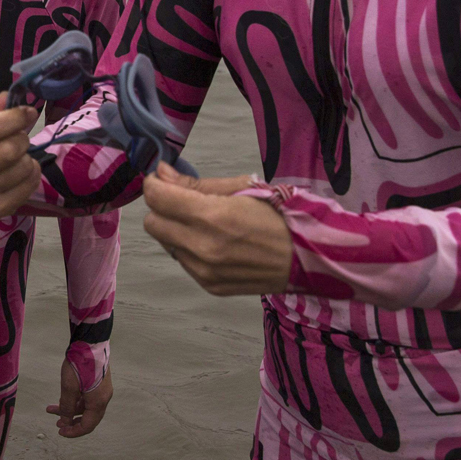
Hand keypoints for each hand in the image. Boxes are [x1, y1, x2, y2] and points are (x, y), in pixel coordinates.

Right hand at [0, 94, 42, 218]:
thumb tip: (14, 98)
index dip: (14, 119)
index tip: (29, 112)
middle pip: (8, 150)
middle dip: (22, 140)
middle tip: (20, 139)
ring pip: (21, 168)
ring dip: (28, 158)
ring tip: (19, 157)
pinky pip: (28, 187)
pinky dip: (33, 175)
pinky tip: (24, 172)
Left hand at [46, 360, 112, 437]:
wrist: (90, 341)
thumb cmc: (80, 363)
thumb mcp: (69, 387)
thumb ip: (67, 406)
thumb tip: (64, 421)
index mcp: (98, 402)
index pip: (88, 425)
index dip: (74, 432)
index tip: (60, 431)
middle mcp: (103, 398)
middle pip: (88, 418)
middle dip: (71, 422)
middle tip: (57, 424)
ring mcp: (102, 390)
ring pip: (85, 406)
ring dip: (69, 409)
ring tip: (52, 409)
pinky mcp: (98, 382)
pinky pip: (86, 397)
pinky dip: (74, 400)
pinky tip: (62, 398)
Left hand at [141, 163, 293, 295]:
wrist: (307, 258)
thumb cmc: (278, 217)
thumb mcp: (241, 187)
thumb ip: (195, 183)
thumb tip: (161, 174)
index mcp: (212, 216)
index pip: (157, 198)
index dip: (155, 185)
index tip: (163, 181)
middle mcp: (203, 247)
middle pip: (152, 223)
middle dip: (162, 208)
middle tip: (183, 201)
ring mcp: (205, 271)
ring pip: (166, 243)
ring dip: (176, 230)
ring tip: (206, 224)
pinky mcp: (209, 285)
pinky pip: (182, 261)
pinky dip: (190, 249)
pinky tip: (214, 243)